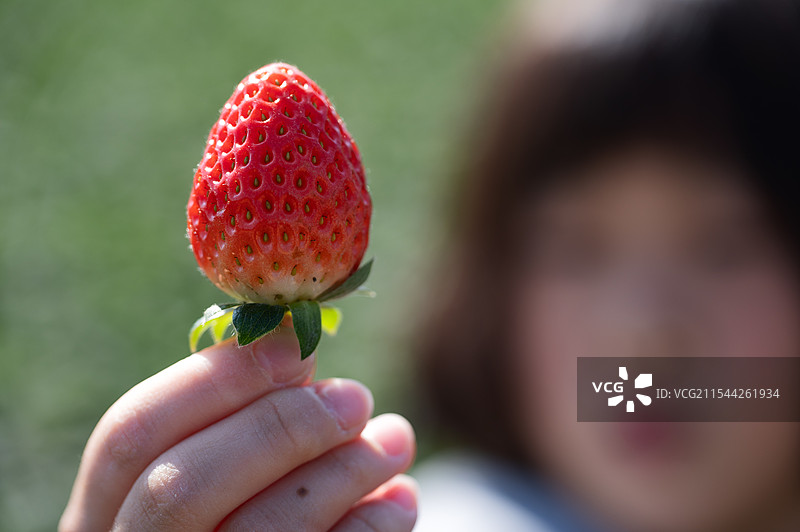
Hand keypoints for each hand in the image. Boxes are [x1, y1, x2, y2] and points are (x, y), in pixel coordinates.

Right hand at [59, 322, 416, 530]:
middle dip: (281, 425)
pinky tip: (400, 497)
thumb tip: (293, 342)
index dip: (215, 380)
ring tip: (395, 438)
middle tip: (356, 397)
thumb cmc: (243, 514)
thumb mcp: (217, 470)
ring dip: (346, 469)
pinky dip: (373, 523)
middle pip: (182, 485)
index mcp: (103, 515)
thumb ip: (238, 418)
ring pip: (262, 530)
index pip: (129, 435)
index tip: (297, 346)